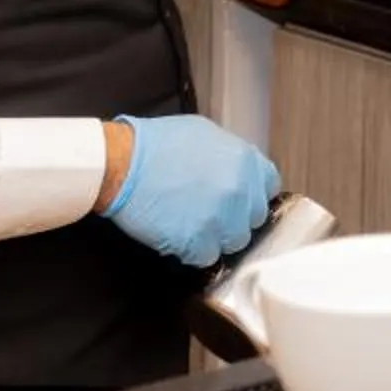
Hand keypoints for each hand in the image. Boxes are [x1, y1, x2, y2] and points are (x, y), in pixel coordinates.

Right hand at [97, 114, 278, 265]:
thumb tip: (239, 172)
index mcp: (246, 161)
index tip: (238, 201)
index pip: (268, 189)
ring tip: (191, 225)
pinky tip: (178, 236)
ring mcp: (221, 218)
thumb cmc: (156, 145)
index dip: (250, 197)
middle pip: (253, 219)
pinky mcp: (198, 241)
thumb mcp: (205, 134)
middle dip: (233, 218)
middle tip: (208, 213)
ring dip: (215, 238)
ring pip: (234, 242)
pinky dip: (193, 251)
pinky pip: (207, 256)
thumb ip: (230, 156)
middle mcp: (241, 190)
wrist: (122, 162)